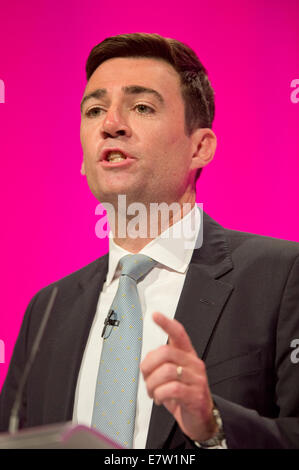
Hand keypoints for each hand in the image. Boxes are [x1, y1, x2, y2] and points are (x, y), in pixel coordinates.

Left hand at [140, 312, 217, 441]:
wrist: (201, 419)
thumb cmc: (183, 395)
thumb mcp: (172, 376)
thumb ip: (161, 364)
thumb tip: (146, 362)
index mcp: (187, 355)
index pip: (179, 333)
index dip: (167, 324)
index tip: (155, 315)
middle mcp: (194, 363)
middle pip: (165, 352)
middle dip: (148, 366)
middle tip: (146, 379)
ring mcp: (197, 379)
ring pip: (166, 371)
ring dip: (152, 384)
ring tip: (153, 392)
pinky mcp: (196, 395)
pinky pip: (172, 389)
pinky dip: (159, 395)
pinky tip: (160, 399)